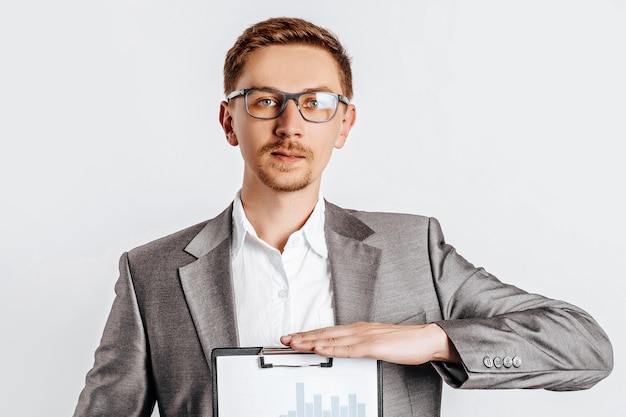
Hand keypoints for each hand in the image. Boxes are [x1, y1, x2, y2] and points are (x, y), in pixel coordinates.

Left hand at [280, 322, 459, 364]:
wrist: (426, 339)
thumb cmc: (405, 342)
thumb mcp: (377, 343)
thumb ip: (360, 345)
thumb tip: (346, 349)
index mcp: (358, 329)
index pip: (327, 332)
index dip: (308, 334)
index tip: (292, 337)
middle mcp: (357, 329)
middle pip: (324, 333)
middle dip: (302, 336)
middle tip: (283, 338)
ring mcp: (364, 337)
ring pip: (331, 339)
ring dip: (310, 341)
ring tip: (293, 342)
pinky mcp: (372, 346)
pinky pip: (348, 349)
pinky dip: (331, 348)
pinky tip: (319, 348)